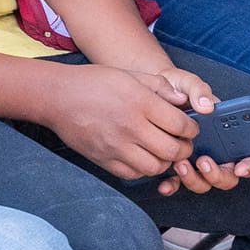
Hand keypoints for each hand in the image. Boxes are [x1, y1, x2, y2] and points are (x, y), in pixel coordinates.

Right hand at [40, 64, 196, 179]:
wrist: (57, 97)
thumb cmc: (94, 82)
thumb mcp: (131, 75)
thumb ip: (160, 87)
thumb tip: (183, 101)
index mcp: (140, 102)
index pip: (180, 125)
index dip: (192, 128)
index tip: (190, 127)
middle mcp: (131, 127)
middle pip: (172, 150)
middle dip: (184, 148)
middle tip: (182, 143)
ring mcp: (117, 147)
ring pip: (156, 167)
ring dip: (165, 161)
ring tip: (164, 151)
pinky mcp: (105, 160)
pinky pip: (134, 174)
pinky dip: (144, 169)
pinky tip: (144, 157)